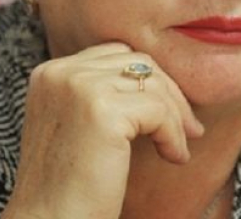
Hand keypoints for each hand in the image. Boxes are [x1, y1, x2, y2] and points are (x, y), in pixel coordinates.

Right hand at [1, 43, 204, 218]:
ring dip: (175, 117)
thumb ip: (103, 95)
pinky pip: (159, 111)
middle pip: (138, 62)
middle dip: (170, 93)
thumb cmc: (67, 185)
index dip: (150, 81)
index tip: (169, 112)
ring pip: (153, 84)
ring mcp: (79, 87)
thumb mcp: (77, 125)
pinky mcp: (102, 110)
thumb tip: (159, 81)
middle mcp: (61, 72)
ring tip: (178, 148)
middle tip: (190, 128)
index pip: (116, 55)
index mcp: (51, 73)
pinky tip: (173, 158)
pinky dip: (173, 135)